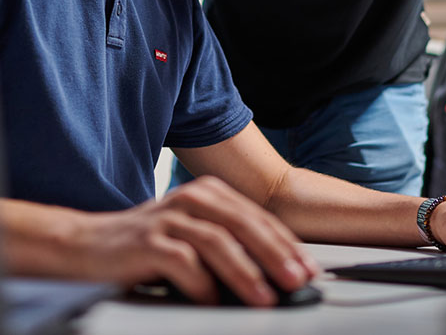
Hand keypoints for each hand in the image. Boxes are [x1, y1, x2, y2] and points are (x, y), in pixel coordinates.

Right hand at [78, 176, 317, 304]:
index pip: (257, 217)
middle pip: (244, 224)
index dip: (286, 243)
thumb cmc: (147, 244)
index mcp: (209, 192)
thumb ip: (228, 243)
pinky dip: (203, 284)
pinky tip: (214, 302)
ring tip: (266, 298)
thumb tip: (275, 273)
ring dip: (246, 273)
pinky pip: (183, 262)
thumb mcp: (192, 233)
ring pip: (218, 242)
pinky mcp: (147, 241)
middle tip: (298, 281)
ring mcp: (169, 216)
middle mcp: (192, 197)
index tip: (309, 269)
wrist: (87, 244)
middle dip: (276, 255)